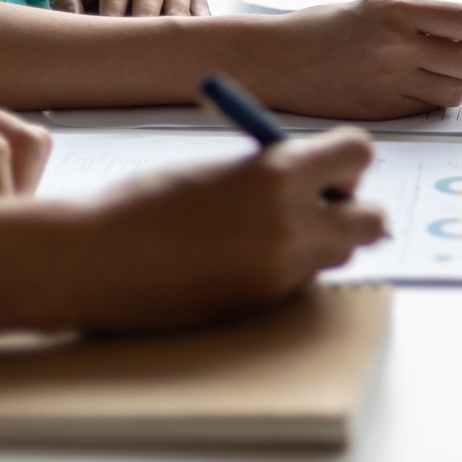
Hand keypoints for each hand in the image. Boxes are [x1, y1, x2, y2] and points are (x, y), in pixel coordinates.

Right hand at [65, 129, 385, 332]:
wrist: (90, 260)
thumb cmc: (145, 204)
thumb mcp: (220, 169)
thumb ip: (277, 172)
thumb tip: (324, 178)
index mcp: (278, 174)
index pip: (359, 154)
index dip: (344, 159)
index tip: (326, 166)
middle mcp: (291, 225)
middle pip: (372, 218)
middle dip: (350, 208)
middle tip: (315, 203)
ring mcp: (280, 272)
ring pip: (338, 253)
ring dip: (318, 241)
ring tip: (262, 233)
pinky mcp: (263, 306)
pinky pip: (300, 281)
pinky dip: (284, 270)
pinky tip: (235, 263)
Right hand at [238, 0, 461, 119]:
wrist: (274, 59)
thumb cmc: (323, 29)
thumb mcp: (372, 8)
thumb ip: (417, 21)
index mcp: (396, 11)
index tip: (458, 33)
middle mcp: (397, 46)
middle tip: (447, 58)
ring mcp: (389, 81)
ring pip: (455, 92)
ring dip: (450, 85)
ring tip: (427, 76)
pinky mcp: (381, 110)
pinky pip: (426, 109)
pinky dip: (425, 101)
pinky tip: (404, 89)